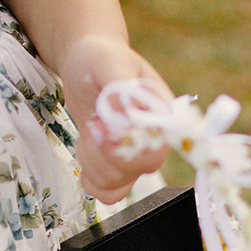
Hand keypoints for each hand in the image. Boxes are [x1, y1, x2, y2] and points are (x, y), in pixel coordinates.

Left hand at [59, 35, 172, 203]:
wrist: (86, 65)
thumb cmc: (101, 57)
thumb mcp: (108, 62)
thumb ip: (119, 85)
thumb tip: (124, 113)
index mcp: (163, 114)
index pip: (157, 146)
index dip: (124, 144)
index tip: (99, 124)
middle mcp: (155, 140)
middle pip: (138, 168)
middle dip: (104, 151)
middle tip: (92, 122)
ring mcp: (136, 157)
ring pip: (118, 182)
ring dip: (93, 159)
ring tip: (90, 127)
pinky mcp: (118, 168)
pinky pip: (108, 193)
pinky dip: (91, 179)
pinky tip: (87, 151)